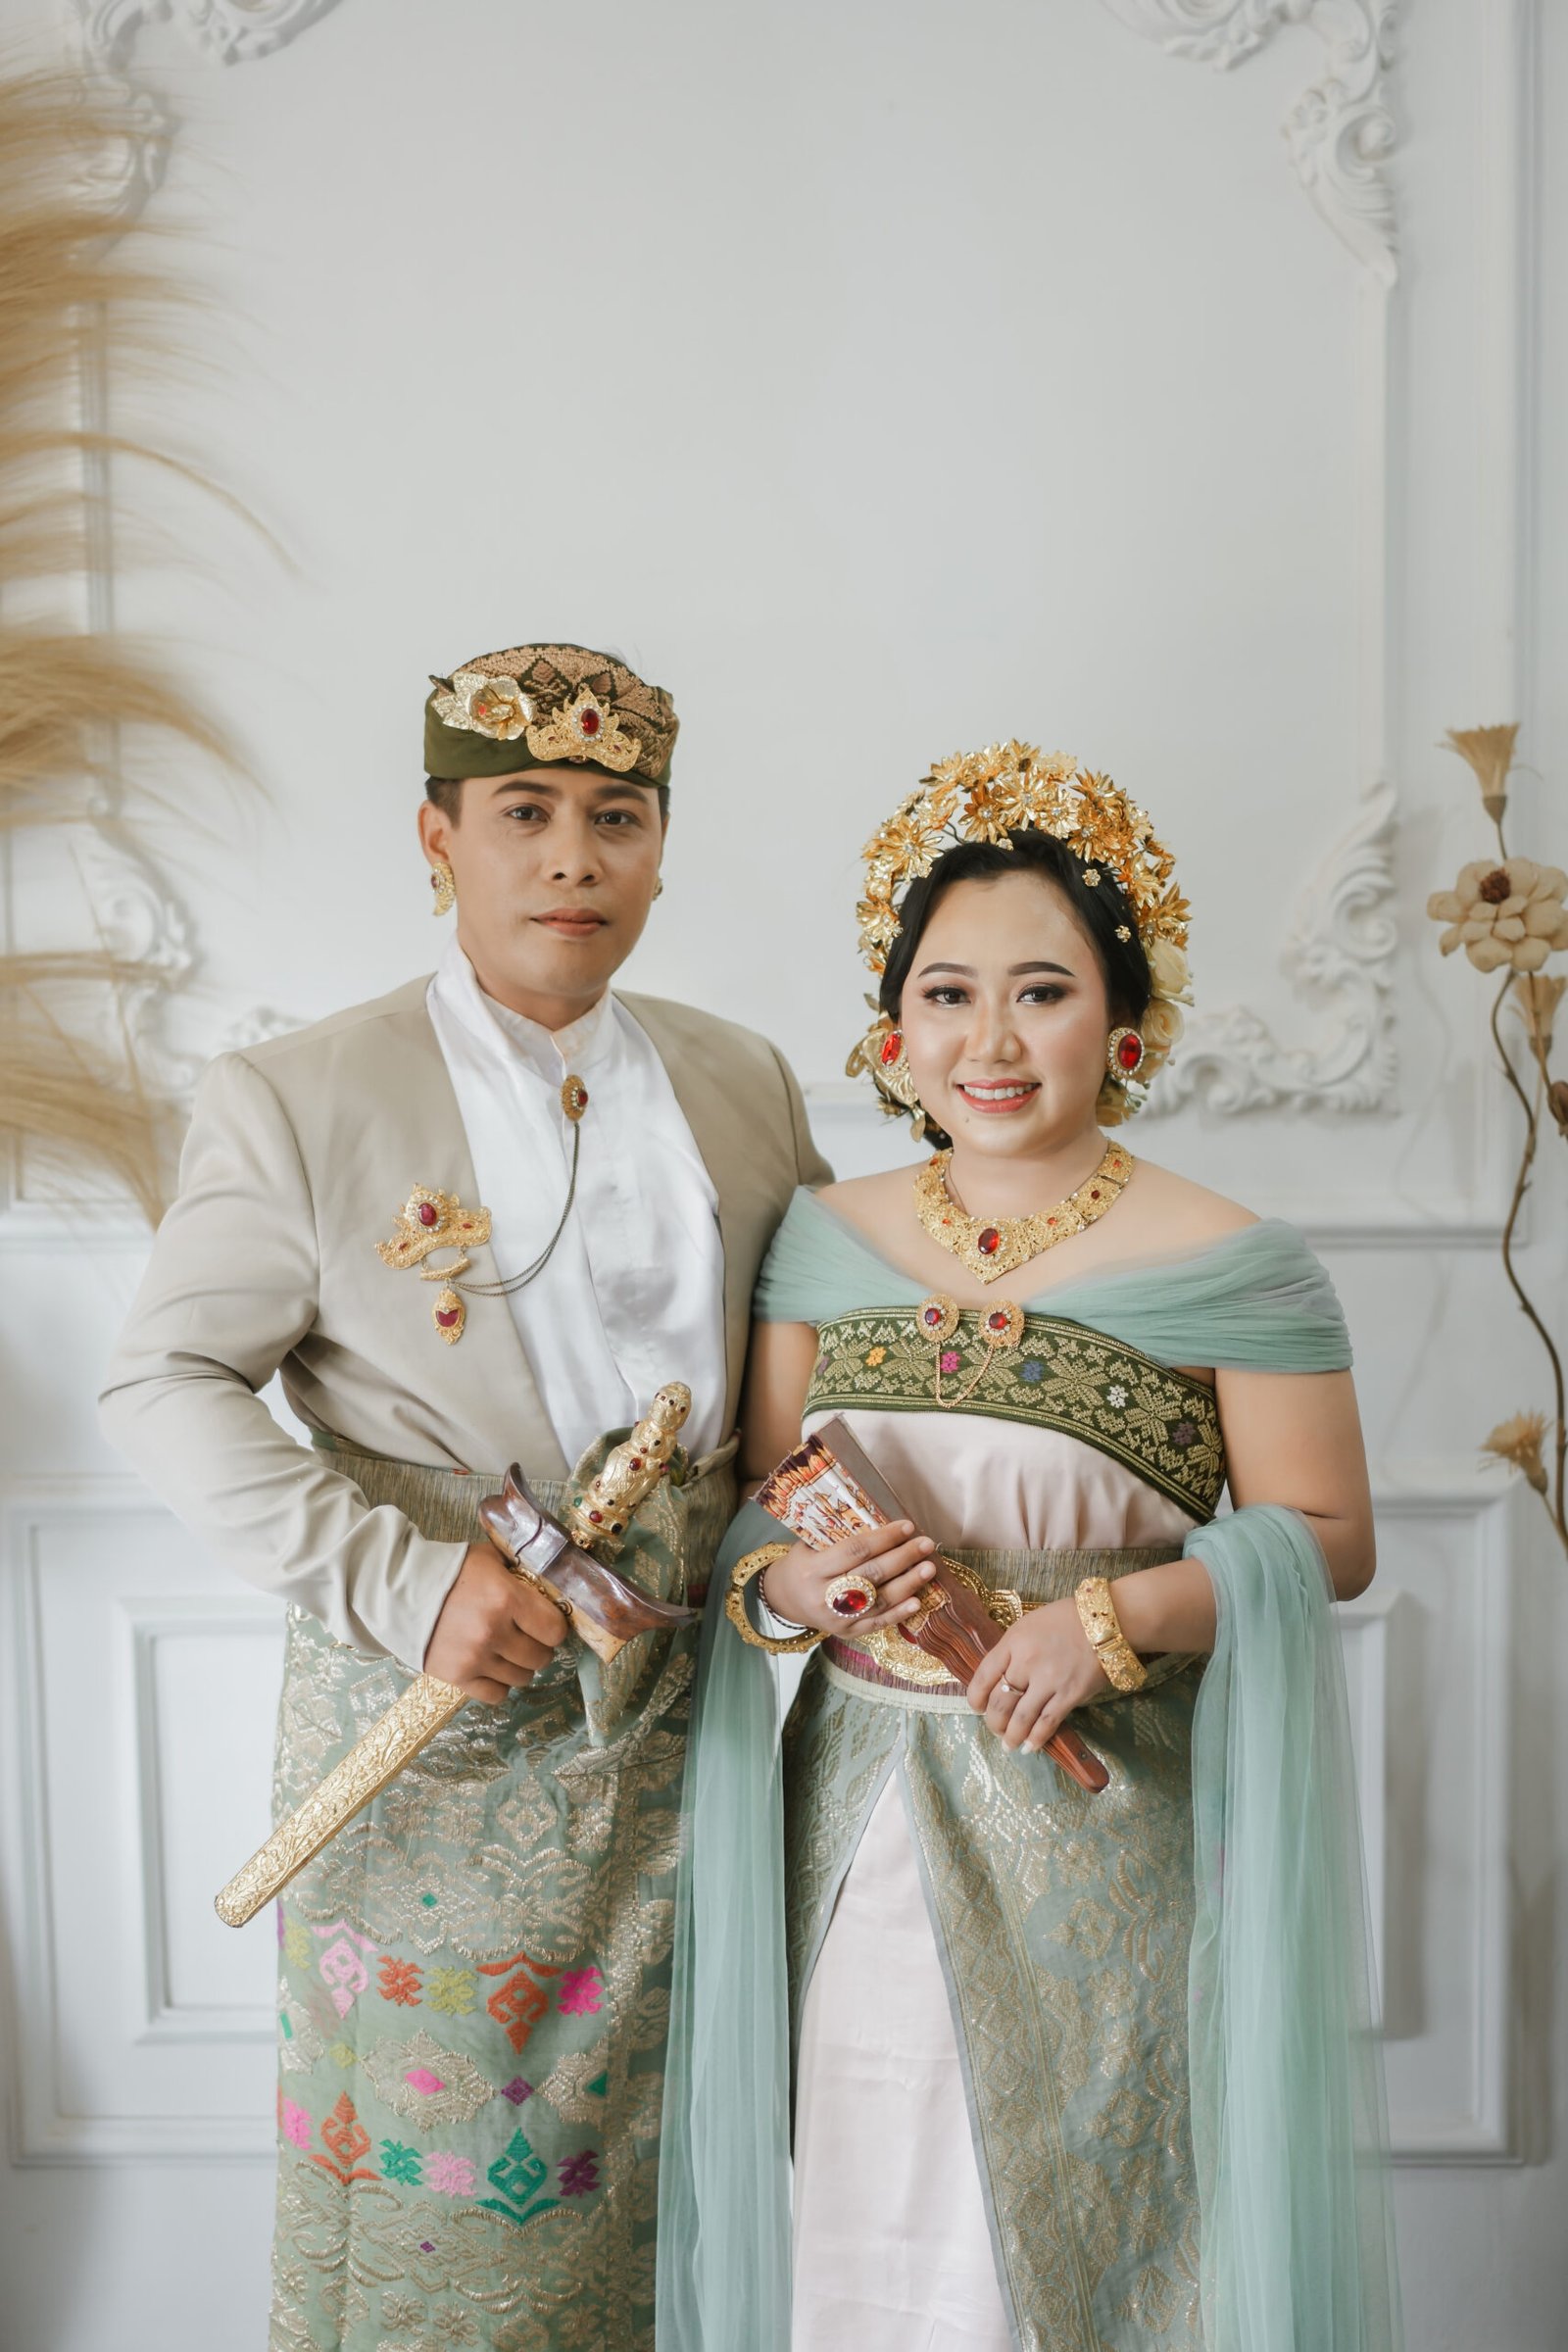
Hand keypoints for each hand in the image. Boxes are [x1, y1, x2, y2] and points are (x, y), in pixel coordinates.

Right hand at [424, 1539, 571, 1703]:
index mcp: (506, 1598)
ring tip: (507, 1650)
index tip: (545, 1623)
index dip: (553, 1627)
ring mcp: (475, 1658)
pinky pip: (497, 1694)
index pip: (554, 1630)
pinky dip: (499, 1684)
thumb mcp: (491, 1559)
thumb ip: (521, 1571)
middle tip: (526, 1636)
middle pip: (541, 1657)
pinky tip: (491, 1667)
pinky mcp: (457, 1677)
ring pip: (522, 1678)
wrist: (401, 1591)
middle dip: (539, 1646)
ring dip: (520, 1665)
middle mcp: (493, 1631)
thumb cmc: (452, 1571)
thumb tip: (552, 1585)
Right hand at [761, 1520, 937, 1634]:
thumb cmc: (802, 1564)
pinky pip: (877, 1623)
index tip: (907, 1526)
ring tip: (929, 1568)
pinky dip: (899, 1613)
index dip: (883, 1538)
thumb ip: (839, 1537)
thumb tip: (882, 1521)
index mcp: (812, 1569)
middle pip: (871, 1575)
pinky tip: (918, 1600)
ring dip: (908, 1584)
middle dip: (902, 1558)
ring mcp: (836, 1618)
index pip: (854, 1551)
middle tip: (926, 1544)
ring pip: (878, 1601)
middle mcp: (823, 1596)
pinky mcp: (846, 1633)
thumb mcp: (810, 1546)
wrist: (784, 1600)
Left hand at [966, 1597, 1109, 1752]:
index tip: (976, 1707)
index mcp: (1013, 1642)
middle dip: (994, 1722)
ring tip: (1009, 1746)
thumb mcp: (1029, 1626)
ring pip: (1021, 1718)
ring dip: (1012, 1736)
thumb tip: (1001, 1679)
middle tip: (996, 1729)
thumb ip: (1013, 1651)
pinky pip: (1048, 1722)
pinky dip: (1036, 1738)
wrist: (1104, 1620)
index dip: (975, 1697)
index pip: (983, 1675)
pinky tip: (1030, 1747)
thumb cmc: (1065, 1620)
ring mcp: (1048, 1680)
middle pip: (1000, 1701)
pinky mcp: (1070, 1694)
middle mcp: (1026, 1662)